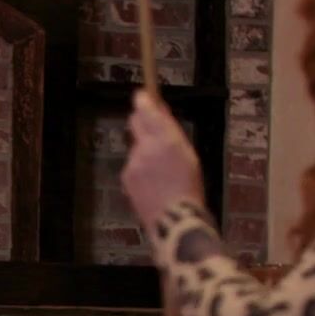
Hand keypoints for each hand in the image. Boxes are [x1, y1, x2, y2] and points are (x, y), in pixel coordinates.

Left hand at [120, 90, 204, 235]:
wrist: (174, 220)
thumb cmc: (188, 188)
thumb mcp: (188, 155)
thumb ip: (171, 132)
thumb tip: (159, 111)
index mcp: (168, 140)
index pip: (148, 111)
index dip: (143, 101)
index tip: (141, 95)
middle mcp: (146, 147)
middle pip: (135, 122)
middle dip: (141, 121)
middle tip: (150, 125)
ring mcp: (133, 162)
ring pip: (136, 146)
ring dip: (144, 151)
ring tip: (161, 171)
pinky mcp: (126, 176)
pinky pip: (132, 164)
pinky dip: (140, 168)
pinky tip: (153, 183)